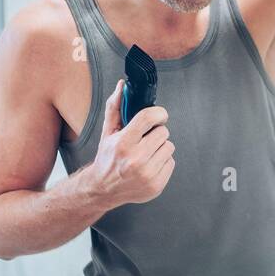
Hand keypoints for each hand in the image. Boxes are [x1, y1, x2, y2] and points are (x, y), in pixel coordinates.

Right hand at [86, 79, 175, 206]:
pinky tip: (149, 165)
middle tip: (145, 139)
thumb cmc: (107, 158)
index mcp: (123, 143)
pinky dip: (163, 162)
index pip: (148, 118)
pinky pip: (172, 162)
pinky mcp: (156, 185)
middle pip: (163, 132)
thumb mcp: (108, 132)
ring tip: (146, 153)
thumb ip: (115, 107)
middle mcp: (135, 159)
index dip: (158, 113)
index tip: (159, 115)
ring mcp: (147, 174)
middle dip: (156, 133)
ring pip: (169, 147)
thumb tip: (122, 86)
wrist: (103, 189)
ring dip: (160, 148)